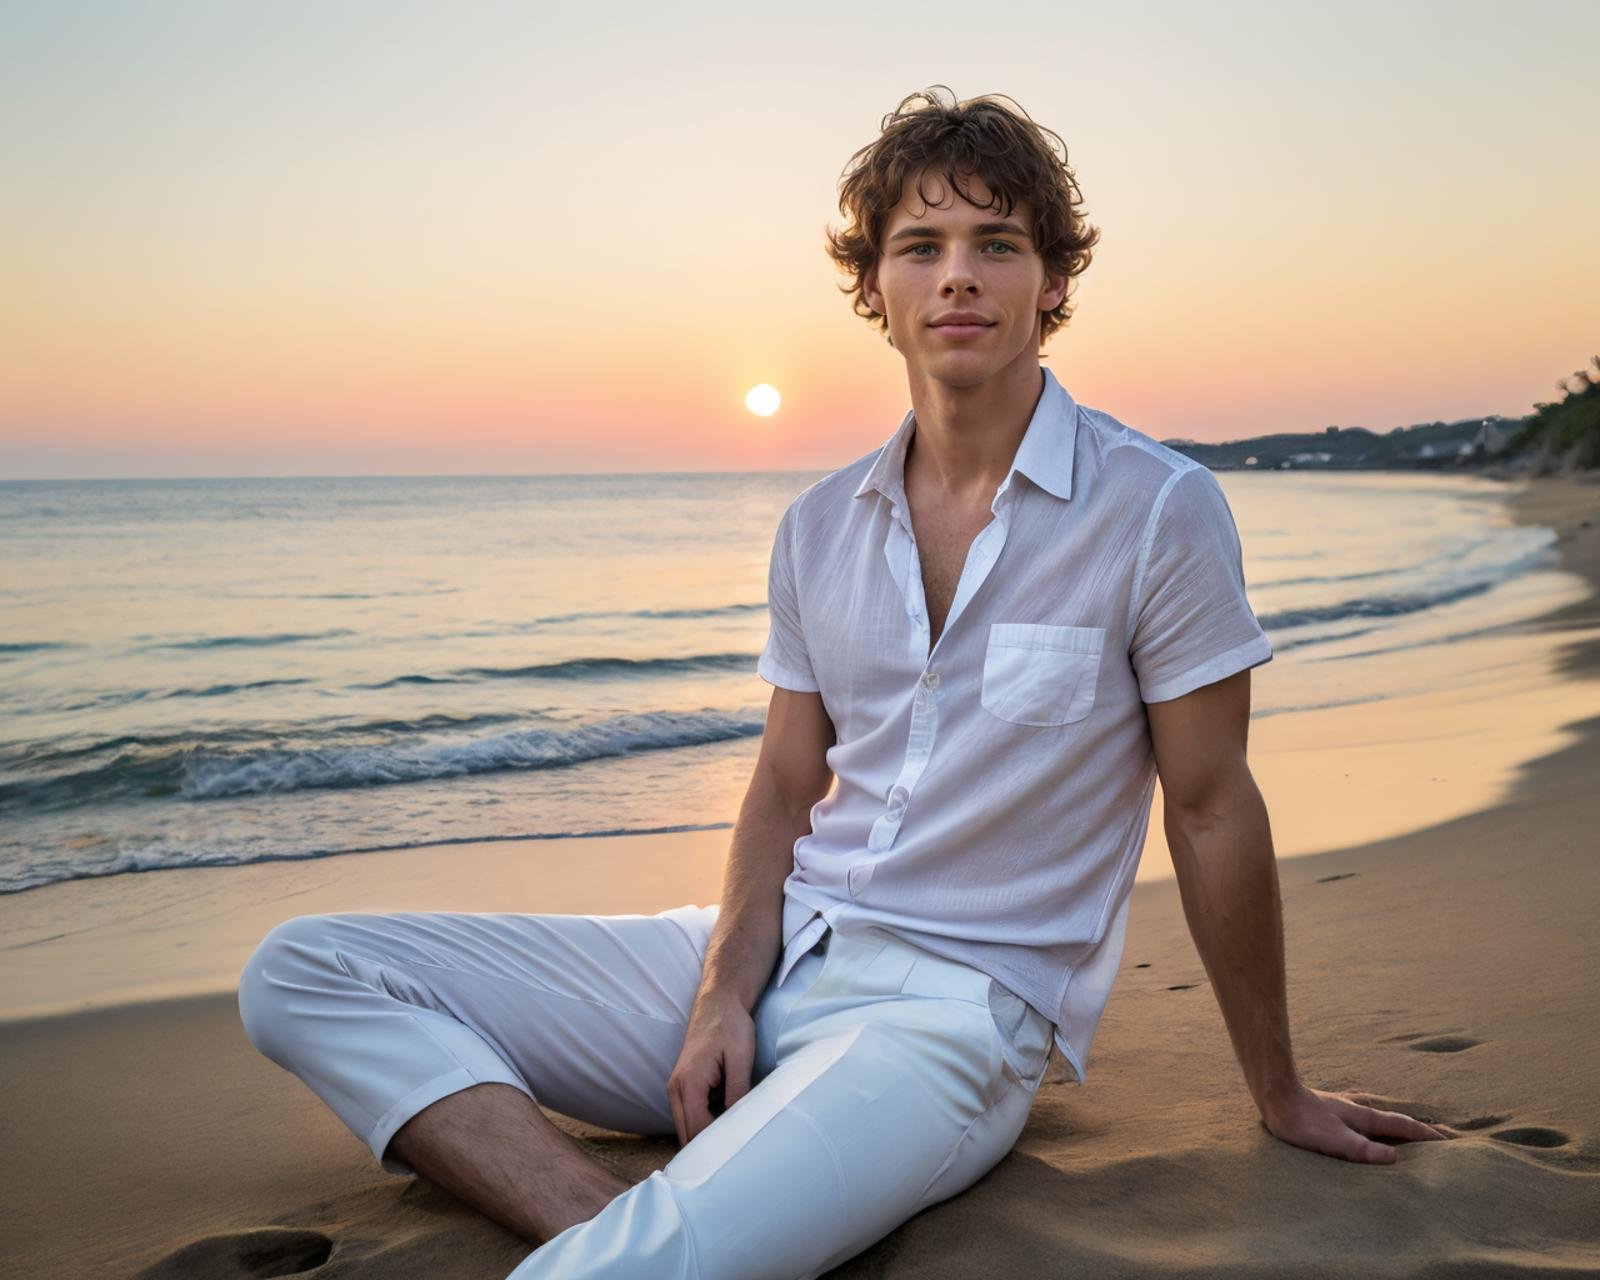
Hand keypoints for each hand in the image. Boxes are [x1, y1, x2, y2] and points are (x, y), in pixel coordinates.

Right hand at [667, 990, 755, 1146]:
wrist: (718, 1002)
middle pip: (687, 1136)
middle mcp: (676, 1090)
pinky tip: (725, 1125)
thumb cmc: (730, 1026)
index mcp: (688, 1084)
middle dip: (707, 1151)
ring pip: (687, 1128)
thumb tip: (737, 1124)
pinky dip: (704, 1125)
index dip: (715, 1148)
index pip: (697, 1131)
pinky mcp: (684, 1088)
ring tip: (731, 1146)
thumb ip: (737, 1091)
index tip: (736, 1157)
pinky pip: (690, 1117)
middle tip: (734, 1162)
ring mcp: (677, 1089)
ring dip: (705, 1138)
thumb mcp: (740, 1058)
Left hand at [1261, 1084, 1460, 1163]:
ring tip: (1421, 1140)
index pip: (1405, 1127)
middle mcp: (1361, 1113)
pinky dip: (1384, 1130)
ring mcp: (1348, 1113)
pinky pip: (1370, 1124)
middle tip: (1449, 1141)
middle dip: (1424, 1132)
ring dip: (1405, 1131)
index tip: (1453, 1142)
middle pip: (1400, 1123)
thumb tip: (1396, 1157)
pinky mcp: (1335, 1116)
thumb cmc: (1301, 1122)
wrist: (1274, 1097)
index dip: (1429, 1135)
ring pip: (1385, 1122)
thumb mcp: (1334, 1141)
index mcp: (1366, 1118)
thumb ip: (1362, 1150)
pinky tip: (1378, 1134)